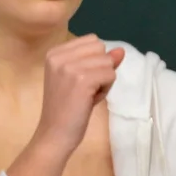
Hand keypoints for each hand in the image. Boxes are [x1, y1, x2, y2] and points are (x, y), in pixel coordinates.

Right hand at [33, 34, 125, 157]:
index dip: (94, 61)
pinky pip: (110, 74)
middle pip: (100, 48)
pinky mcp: (82, 79)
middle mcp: (59, 55)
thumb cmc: (67, 108)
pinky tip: (91, 100)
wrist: (54, 134)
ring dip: (104, 80)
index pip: (91, 41)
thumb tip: (121, 50)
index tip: (80, 80)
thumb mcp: (81, 78)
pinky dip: (106, 88)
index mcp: (54, 52)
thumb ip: (100, 62)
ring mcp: (69, 67)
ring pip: (107, 61)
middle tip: (84, 88)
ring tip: (87, 95)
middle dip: (100, 68)